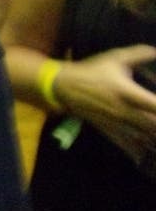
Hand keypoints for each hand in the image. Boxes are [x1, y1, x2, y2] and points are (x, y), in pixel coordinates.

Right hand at [57, 44, 155, 161]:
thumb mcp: (115, 58)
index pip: (155, 106)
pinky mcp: (110, 130)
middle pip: (153, 127)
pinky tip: (145, 156)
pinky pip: (128, 145)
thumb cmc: (91, 70)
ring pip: (144, 139)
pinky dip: (139, 152)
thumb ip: (139, 54)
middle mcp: (125, 112)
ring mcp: (118, 124)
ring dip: (153, 140)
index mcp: (128, 93)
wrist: (64, 86)